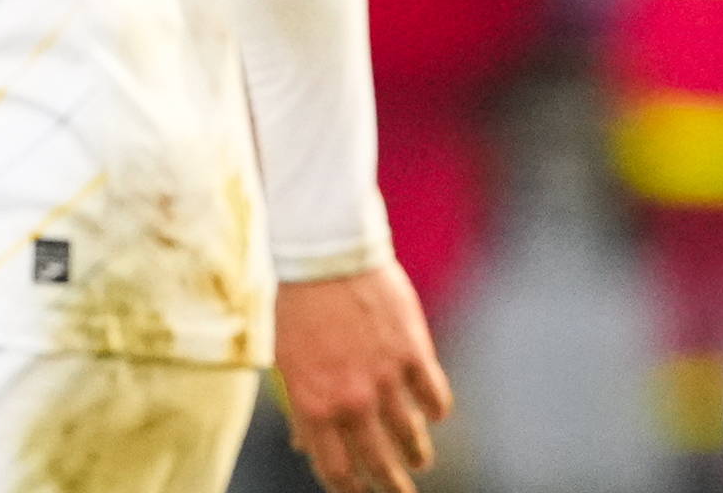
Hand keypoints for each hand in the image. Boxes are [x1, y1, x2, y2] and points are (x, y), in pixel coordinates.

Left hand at [271, 262, 452, 492]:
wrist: (325, 253)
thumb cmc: (299, 304)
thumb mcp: (286, 360)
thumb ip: (300, 406)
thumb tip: (304, 444)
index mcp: (313, 407)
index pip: (337, 471)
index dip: (351, 491)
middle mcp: (351, 402)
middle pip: (379, 464)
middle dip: (391, 487)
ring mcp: (386, 379)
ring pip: (411, 437)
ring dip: (417, 455)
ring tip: (420, 460)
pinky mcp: (413, 353)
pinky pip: (433, 397)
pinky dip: (436, 410)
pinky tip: (434, 413)